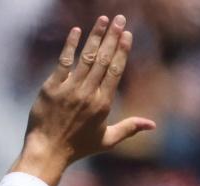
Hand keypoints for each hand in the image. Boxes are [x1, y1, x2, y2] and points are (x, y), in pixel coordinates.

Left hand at [13, 15, 155, 185]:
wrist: (47, 152)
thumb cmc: (77, 148)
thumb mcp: (107, 141)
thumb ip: (129, 128)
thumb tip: (152, 125)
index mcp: (103, 104)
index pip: (115, 71)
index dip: (122, 50)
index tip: (127, 34)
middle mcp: (88, 94)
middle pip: (104, 60)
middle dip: (113, 37)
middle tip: (120, 19)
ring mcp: (69, 90)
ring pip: (86, 58)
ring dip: (95, 36)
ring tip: (103, 19)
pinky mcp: (51, 88)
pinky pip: (63, 62)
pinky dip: (70, 45)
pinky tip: (76, 31)